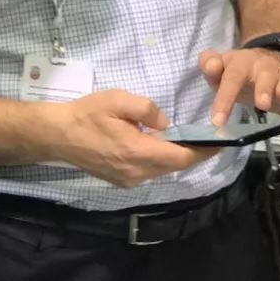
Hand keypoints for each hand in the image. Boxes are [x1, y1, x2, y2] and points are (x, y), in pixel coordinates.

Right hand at [40, 89, 216, 186]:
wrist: (58, 135)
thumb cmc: (88, 114)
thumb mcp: (119, 100)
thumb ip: (148, 110)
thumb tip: (166, 123)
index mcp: (138, 153)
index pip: (180, 158)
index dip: (203, 151)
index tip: (220, 142)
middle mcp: (136, 173)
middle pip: (174, 166)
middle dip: (192, 152)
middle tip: (209, 136)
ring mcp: (128, 180)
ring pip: (161, 169)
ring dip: (176, 156)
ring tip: (189, 138)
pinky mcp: (121, 180)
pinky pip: (149, 170)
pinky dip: (160, 159)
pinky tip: (161, 144)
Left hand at [199, 47, 279, 125]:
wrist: (263, 61)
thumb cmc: (237, 72)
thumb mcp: (220, 68)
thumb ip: (210, 65)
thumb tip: (211, 65)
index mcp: (241, 62)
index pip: (232, 77)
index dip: (225, 98)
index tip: (218, 121)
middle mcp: (263, 66)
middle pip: (265, 74)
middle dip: (264, 88)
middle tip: (261, 105)